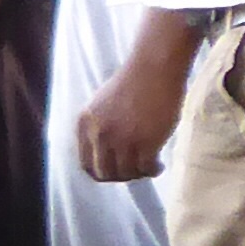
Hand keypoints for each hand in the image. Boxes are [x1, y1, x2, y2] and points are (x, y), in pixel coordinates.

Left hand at [79, 42, 191, 183]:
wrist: (154, 69)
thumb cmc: (134, 81)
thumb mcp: (103, 105)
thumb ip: (99, 127)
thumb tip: (107, 150)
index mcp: (85, 125)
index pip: (86, 163)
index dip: (102, 172)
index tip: (117, 171)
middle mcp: (99, 134)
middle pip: (104, 173)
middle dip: (121, 177)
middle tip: (135, 172)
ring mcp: (122, 139)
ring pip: (126, 173)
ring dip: (138, 175)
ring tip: (150, 167)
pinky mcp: (145, 142)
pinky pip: (145, 168)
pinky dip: (152, 171)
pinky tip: (159, 165)